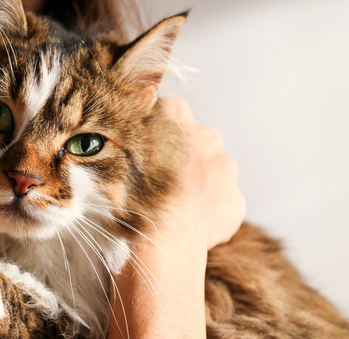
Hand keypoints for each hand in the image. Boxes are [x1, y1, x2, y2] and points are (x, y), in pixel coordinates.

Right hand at [107, 98, 244, 338]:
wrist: (157, 239)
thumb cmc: (126, 195)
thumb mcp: (113, 152)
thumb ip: (126, 132)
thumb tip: (125, 122)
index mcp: (176, 118)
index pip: (171, 109)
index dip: (158, 128)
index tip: (148, 147)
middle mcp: (207, 137)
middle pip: (198, 139)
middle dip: (184, 155)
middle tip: (159, 181)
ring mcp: (226, 171)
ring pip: (214, 171)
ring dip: (199, 183)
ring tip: (173, 207)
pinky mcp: (235, 203)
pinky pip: (223, 203)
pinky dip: (209, 212)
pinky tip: (188, 225)